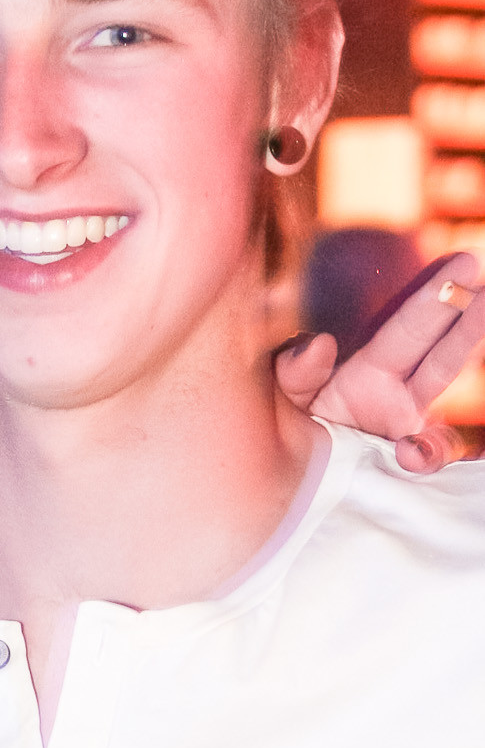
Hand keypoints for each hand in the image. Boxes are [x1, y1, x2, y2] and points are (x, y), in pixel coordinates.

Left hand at [276, 254, 484, 472]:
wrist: (288, 483)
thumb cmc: (289, 431)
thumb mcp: (282, 396)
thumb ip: (294, 369)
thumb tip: (321, 343)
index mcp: (373, 369)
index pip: (411, 327)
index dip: (437, 296)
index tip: (464, 264)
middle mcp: (402, 397)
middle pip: (445, 356)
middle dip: (470, 322)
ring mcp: (410, 432)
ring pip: (445, 403)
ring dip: (460, 386)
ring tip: (478, 343)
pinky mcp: (406, 465)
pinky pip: (430, 458)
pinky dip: (429, 454)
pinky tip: (410, 454)